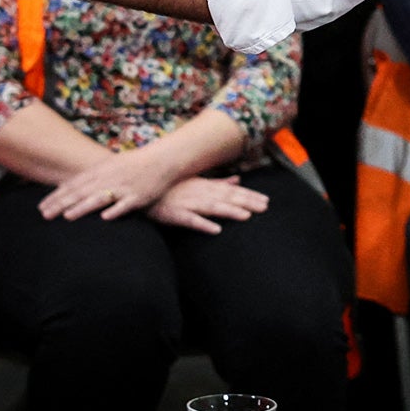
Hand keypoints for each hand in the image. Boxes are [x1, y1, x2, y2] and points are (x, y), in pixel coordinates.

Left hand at [40, 147, 182, 221]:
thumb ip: (91, 177)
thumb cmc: (134, 164)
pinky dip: (116, 210)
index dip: (56, 195)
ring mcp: (123, 187)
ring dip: (83, 207)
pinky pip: (125, 204)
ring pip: (100, 198)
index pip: (73, 184)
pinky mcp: (138, 196)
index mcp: (100, 170)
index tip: (41, 206)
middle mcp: (109, 178)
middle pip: (82, 192)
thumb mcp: (110, 165)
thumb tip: (70, 187)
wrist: (162, 160)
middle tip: (45, 215)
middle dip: (62, 203)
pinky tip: (105, 218)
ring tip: (67, 216)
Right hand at [148, 176, 270, 233]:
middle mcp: (200, 193)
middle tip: (265, 208)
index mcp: (206, 187)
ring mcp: (188, 204)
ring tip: (246, 216)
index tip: (267, 201)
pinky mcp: (175, 215)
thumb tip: (238, 180)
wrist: (143, 189)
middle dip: (247, 202)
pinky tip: (216, 230)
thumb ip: (218, 182)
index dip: (250, 196)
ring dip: (230, 211)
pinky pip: (191, 221)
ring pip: (213, 208)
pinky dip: (203, 224)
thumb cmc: (172, 186)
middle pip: (227, 199)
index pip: (232, 192)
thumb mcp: (197, 181)